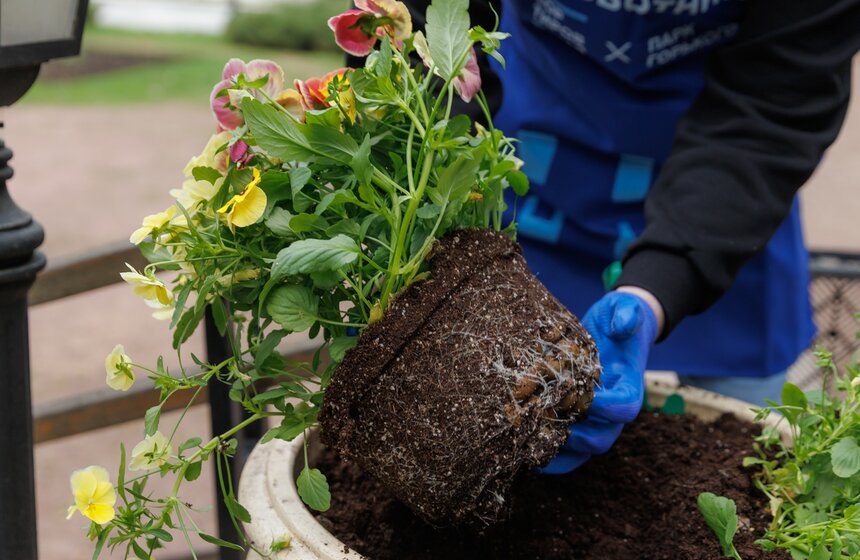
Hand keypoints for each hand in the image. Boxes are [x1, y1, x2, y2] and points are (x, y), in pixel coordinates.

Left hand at [540, 289, 659, 473]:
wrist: (613, 331)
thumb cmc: (618, 320)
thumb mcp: (624, 309)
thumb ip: (627, 313)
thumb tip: (624, 323)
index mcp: (629, 386)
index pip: (625, 407)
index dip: (605, 406)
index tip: (580, 395)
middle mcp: (614, 410)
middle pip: (603, 437)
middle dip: (577, 438)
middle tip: (548, 426)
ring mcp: (596, 419)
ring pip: (584, 450)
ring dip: (560, 453)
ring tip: (531, 451)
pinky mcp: (579, 421)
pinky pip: (571, 451)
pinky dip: (552, 458)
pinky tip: (528, 458)